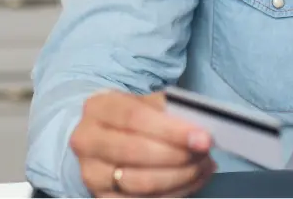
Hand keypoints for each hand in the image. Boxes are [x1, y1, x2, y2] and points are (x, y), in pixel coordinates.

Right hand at [70, 90, 216, 196]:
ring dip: (180, 177)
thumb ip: (168, 111)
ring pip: (141, 182)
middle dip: (178, 155)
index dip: (171, 130)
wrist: (104, 139)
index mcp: (98, 109)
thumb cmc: (131, 118)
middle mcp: (87, 142)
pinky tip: (192, 181)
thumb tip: (198, 129)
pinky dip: (174, 193)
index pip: (134, 117)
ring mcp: (92, 175)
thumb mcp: (144, 103)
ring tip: (202, 166)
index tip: (203, 138)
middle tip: (205, 152)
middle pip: (135, 151)